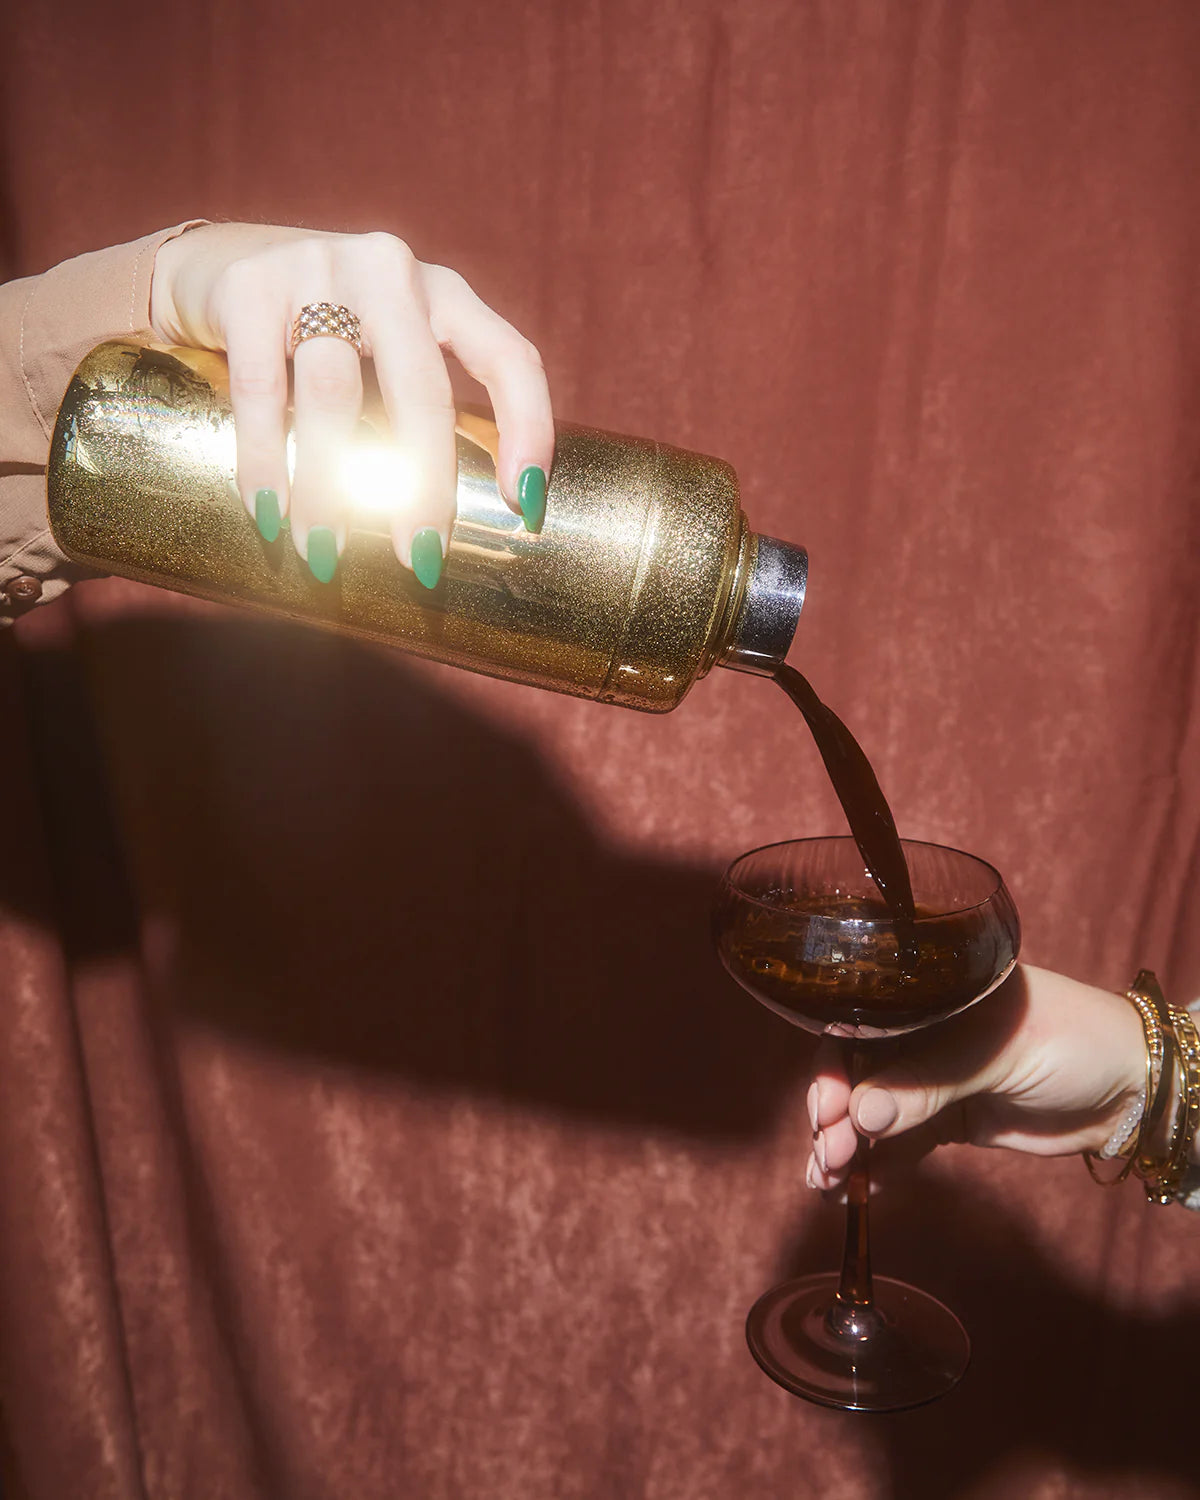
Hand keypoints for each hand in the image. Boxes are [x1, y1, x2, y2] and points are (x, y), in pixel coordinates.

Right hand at [149, 223, 553, 583]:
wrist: (208, 265)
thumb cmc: (318, 332)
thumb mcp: (383, 353)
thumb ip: (415, 411)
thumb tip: (437, 534)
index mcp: (444, 295)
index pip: (510, 358)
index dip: (529, 430)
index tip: (524, 505)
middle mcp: (391, 272)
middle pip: (423, 391)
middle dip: (424, 485)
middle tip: (417, 558)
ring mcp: (319, 267)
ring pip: (334, 394)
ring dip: (331, 488)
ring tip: (325, 553)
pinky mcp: (248, 284)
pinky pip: (260, 389)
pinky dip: (265, 460)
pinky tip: (269, 512)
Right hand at [806, 964, 1148, 1190]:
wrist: (1134, 1090)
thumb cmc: (1074, 1040)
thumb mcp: (998, 1054)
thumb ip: (929, 1085)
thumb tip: (859, 1117)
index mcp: (931, 992)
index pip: (861, 1022)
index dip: (834, 1065)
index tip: (826, 1111)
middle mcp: (924, 1031)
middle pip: (858, 1070)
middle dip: (834, 1116)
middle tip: (827, 1158)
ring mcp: (936, 1077)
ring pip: (873, 1112)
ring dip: (847, 1148)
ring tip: (827, 1185)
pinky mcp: (952, 1119)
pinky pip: (902, 1142)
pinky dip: (878, 1166)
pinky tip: (856, 1192)